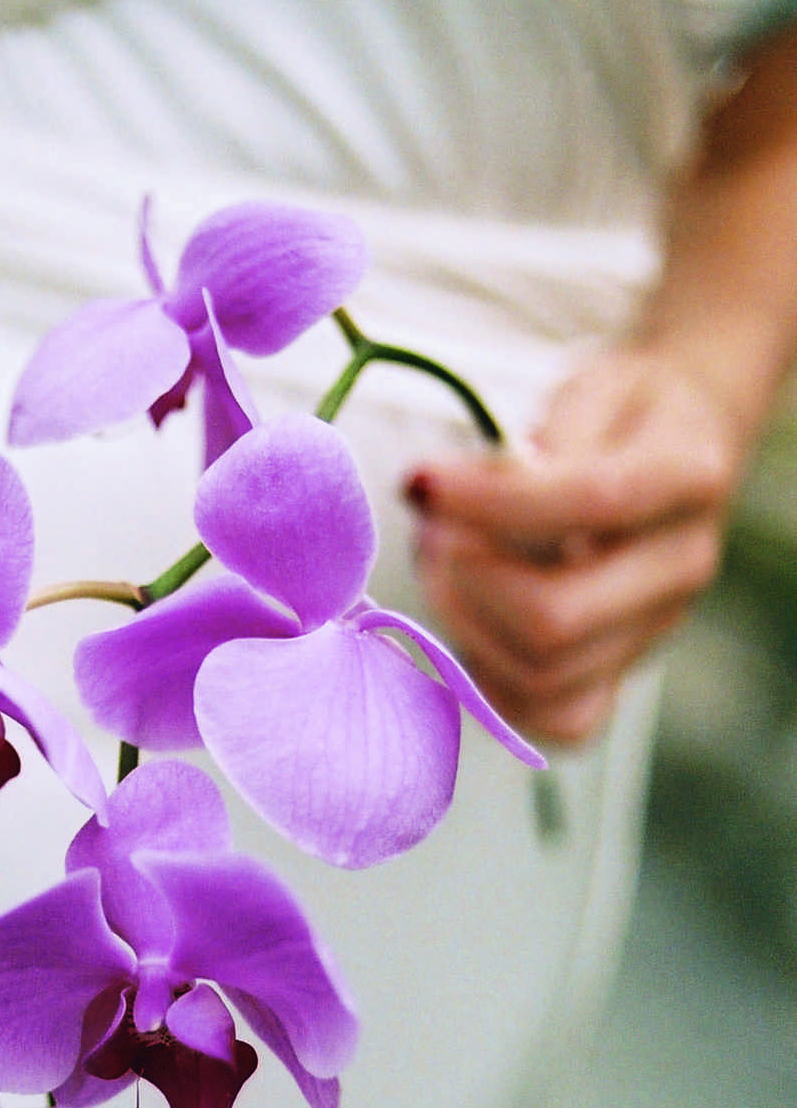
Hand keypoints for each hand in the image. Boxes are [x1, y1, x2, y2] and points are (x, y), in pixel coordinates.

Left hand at [404, 348, 751, 744]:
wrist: (683, 444)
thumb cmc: (626, 412)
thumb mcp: (592, 389)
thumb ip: (540, 444)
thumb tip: (465, 499)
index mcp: (686, 479)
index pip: (589, 503)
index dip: (490, 500)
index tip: (420, 482)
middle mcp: (680, 567)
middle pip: (559, 618)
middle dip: (465, 580)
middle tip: (430, 533)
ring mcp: (653, 628)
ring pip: (544, 677)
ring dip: (464, 626)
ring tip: (441, 566)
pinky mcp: (623, 668)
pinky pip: (559, 717)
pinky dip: (495, 684)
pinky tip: (469, 621)